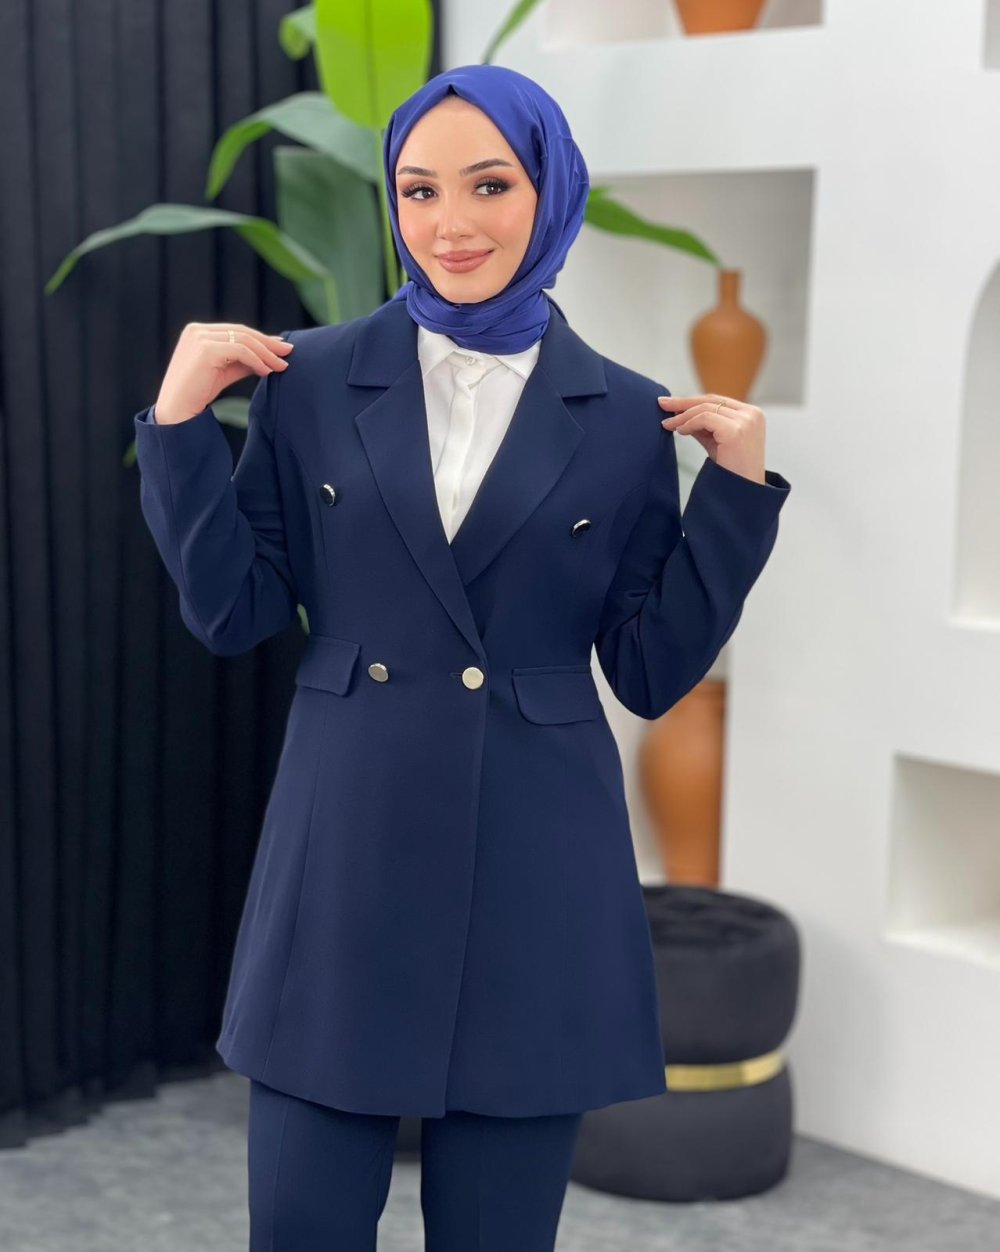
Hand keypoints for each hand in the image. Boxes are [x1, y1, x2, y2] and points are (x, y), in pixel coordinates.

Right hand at [153, 323, 294, 424]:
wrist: (176, 410)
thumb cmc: (198, 393)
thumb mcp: (224, 371)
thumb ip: (242, 361)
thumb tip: (269, 357)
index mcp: (198, 332)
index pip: (236, 331)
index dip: (261, 338)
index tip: (280, 347)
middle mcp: (197, 330)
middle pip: (242, 332)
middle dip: (268, 343)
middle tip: (288, 351)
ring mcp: (200, 337)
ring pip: (244, 340)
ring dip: (266, 353)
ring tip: (281, 366)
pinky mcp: (205, 349)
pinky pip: (240, 350)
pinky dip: (257, 360)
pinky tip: (266, 371)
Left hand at [658, 393, 766, 484]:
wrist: (743, 492)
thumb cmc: (732, 471)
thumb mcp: (716, 442)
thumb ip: (703, 427)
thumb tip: (680, 414)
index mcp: (752, 414)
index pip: (717, 401)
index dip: (692, 401)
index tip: (671, 404)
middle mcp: (751, 414)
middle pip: (711, 400)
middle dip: (683, 402)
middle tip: (662, 404)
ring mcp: (745, 421)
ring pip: (705, 408)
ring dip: (683, 415)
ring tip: (668, 424)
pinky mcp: (735, 431)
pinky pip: (704, 418)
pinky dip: (688, 423)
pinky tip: (680, 431)